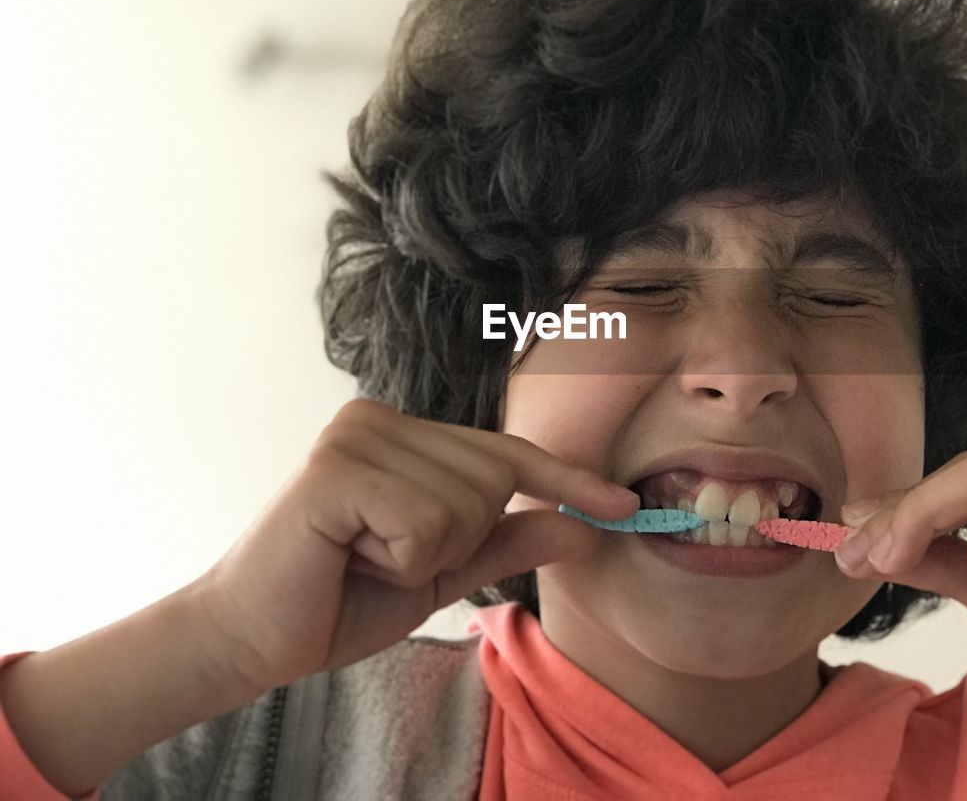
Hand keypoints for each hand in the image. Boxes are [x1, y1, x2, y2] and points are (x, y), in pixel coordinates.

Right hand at [193, 398, 637, 695]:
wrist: (251, 639)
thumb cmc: (341, 597)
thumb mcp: (443, 571)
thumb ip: (508, 541)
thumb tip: (586, 526)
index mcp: (403, 432)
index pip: (506, 452)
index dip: (568, 480)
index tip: (624, 507)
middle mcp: (379, 417)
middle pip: (494, 478)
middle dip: (457, 541)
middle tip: (383, 557)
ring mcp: (355, 435)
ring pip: (466, 503)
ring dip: (424, 556)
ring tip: (362, 556)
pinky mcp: (334, 468)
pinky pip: (425, 521)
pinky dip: (400, 559)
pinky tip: (348, 555)